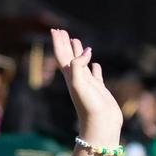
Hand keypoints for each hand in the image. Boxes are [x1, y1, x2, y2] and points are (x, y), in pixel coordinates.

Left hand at [50, 28, 122, 144]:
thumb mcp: (80, 84)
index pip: (61, 55)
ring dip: (77, 52)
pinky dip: (94, 68)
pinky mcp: (99, 90)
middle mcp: (77, 78)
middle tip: (62, 30)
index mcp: (70, 76)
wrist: (100, 126)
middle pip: (68, 57)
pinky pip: (95, 76)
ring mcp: (88, 84)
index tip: (55, 29)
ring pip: (81, 64)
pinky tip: (95, 64)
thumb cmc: (89, 107)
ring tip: (76, 41)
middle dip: (64, 43)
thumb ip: (78, 66)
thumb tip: (85, 51)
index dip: (58, 42)